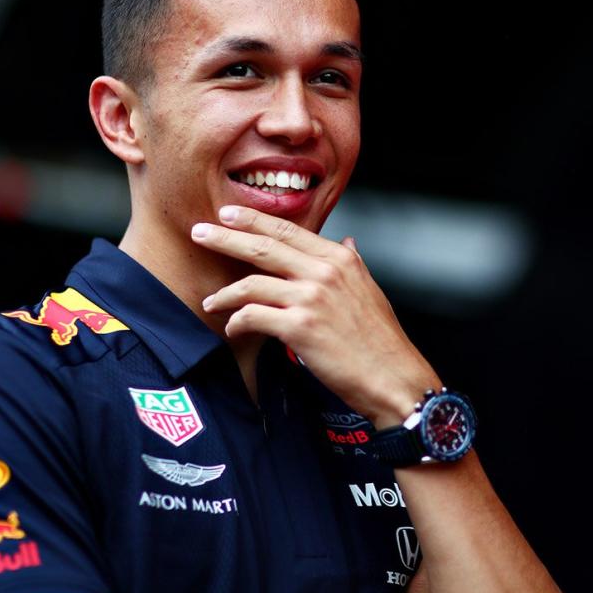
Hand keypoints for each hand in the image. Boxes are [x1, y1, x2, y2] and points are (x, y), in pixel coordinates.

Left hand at [191, 205, 440, 427]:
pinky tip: (234, 329)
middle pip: (263, 247)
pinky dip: (238, 322)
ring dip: (225, 293)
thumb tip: (348, 241)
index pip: (288, 230)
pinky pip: (253, 316)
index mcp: (341, 259)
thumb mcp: (370, 290)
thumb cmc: (381, 339)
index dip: (254, 220)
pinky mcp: (300, 327)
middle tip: (199, 232)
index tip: (229, 215)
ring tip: (211, 302)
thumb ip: (354, 262)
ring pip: (252, 283)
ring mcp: (311, 298)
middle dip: (226, 238)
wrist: (393, 377)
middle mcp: (325, 272)